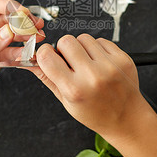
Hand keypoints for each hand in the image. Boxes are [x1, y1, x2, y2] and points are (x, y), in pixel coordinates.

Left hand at [0, 0, 44, 119]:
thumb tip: (9, 31)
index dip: (10, 8)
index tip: (24, 14)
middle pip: (6, 21)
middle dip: (23, 23)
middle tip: (37, 28)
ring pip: (12, 37)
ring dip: (25, 38)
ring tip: (37, 40)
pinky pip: (12, 54)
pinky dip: (22, 54)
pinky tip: (29, 55)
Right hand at [26, 34, 145, 137]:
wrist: (127, 119)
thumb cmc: (96, 113)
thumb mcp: (66, 101)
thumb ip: (47, 78)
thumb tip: (29, 60)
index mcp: (74, 90)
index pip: (47, 56)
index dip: (45, 54)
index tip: (49, 58)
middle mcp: (92, 76)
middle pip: (66, 41)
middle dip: (64, 49)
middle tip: (71, 63)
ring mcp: (109, 66)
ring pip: (84, 38)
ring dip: (81, 48)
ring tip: (87, 64)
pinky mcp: (122, 59)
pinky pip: (101, 40)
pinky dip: (97, 49)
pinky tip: (100, 64)